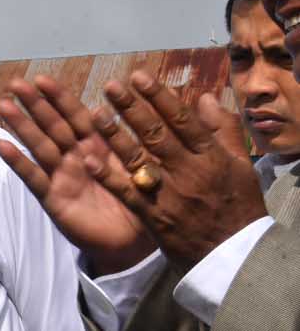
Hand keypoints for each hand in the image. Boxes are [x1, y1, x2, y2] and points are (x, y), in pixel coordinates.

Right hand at [0, 77, 153, 273]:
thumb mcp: (149, 167)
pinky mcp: (53, 198)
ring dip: (21, 125)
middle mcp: (77, 157)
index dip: (60, 98)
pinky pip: (34, 177)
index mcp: (100, 146)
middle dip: (35, 104)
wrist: (134, 243)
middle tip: (16, 83)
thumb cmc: (143, 203)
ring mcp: (62, 177)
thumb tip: (139, 109)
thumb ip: (144, 140)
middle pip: (54, 126)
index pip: (77, 116)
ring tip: (4, 105)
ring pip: (40, 146)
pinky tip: (1, 145)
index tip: (43, 79)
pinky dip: (18, 161)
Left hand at [89, 72, 268, 268]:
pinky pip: (128, 193)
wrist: (234, 254)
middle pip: (156, 134)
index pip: (182, 120)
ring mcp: (170, 194)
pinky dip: (108, 176)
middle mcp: (189, 171)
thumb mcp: (240, 165)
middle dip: (132, 108)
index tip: (139, 76)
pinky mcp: (154, 216)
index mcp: (210, 156)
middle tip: (111, 86)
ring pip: (139, 159)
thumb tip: (205, 98)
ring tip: (94, 114)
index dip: (158, 96)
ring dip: (114, 136)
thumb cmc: (237, 205)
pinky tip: (88, 160)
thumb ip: (223, 129)